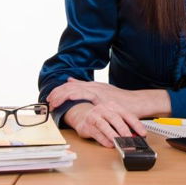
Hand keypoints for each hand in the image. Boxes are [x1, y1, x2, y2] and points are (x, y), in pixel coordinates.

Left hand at [47, 78, 169, 117]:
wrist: (137, 102)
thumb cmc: (121, 100)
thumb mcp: (102, 93)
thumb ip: (86, 87)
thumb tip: (70, 81)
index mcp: (92, 86)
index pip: (70, 86)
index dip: (58, 91)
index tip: (50, 98)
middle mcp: (93, 86)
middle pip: (70, 87)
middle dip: (57, 94)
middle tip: (48, 102)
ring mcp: (97, 91)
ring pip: (75, 90)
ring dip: (62, 96)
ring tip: (53, 103)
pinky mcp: (102, 97)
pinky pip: (86, 95)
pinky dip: (76, 96)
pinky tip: (68, 98)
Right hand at [63, 101, 144, 147]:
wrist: (82, 115)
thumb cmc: (101, 117)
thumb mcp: (113, 117)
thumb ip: (124, 124)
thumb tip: (136, 135)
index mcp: (113, 106)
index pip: (127, 114)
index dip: (136, 124)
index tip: (143, 133)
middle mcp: (103, 109)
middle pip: (115, 118)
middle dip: (124, 130)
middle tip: (130, 139)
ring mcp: (94, 116)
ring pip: (104, 126)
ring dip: (113, 135)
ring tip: (120, 142)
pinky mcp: (86, 126)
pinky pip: (96, 133)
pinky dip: (104, 140)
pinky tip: (110, 144)